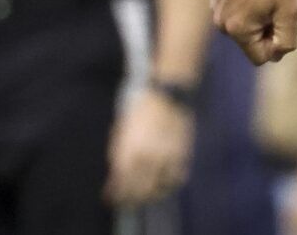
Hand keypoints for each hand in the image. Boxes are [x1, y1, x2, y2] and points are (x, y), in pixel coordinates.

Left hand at [105, 88, 194, 205]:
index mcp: (129, 152)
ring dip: (155, 193)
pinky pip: (178, 176)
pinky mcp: (182, 152)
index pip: (122, 185)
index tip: (114, 199)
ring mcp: (166, 156)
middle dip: (135, 198)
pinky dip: (172, 182)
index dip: (118, 195)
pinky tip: (167, 182)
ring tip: (150, 194)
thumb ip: (118, 155)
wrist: (166, 96)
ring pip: (161, 186)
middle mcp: (148, 158)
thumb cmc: (139, 113)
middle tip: (131, 200)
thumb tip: (115, 176)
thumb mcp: (122, 133)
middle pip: (141, 190)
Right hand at [211, 0, 296, 64]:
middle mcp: (221, 24)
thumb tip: (276, 55)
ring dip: (259, 19)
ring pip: (244, 29)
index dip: (277, 44)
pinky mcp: (216, 0)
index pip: (260, 58)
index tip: (284, 21)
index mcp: (237, 30)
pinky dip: (249, 8)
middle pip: (251, 44)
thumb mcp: (291, 10)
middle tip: (277, 5)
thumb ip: (286, 39)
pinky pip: (236, 15)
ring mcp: (215, 11)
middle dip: (268, 30)